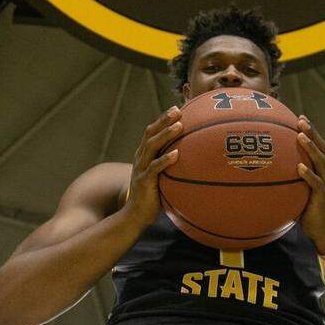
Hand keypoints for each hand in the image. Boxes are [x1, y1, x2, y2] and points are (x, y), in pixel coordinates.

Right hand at [123, 106, 181, 225]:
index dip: (162, 119)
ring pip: (152, 147)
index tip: (176, 109)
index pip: (151, 132)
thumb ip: (168, 166)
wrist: (135, 215)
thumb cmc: (151, 196)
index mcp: (143, 155)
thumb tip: (189, 158)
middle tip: (178, 110)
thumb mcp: (159, 177)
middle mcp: (140, 158)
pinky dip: (165, 160)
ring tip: (179, 126)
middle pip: (150, 134)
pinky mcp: (144, 181)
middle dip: (164, 120)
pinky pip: (154, 168)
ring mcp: (140, 169)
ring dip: (166, 135)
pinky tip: (177, 154)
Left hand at [296, 115, 324, 254]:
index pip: (319, 146)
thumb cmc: (306, 208)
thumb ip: (289, 177)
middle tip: (301, 120)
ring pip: (321, 162)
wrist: (321, 230)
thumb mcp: (297, 190)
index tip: (300, 118)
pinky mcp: (323, 197)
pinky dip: (308, 174)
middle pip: (322, 148)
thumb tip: (265, 168)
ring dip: (311, 148)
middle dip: (312, 133)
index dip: (311, 132)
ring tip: (300, 136)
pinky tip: (299, 167)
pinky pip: (316, 184)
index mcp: (322, 170)